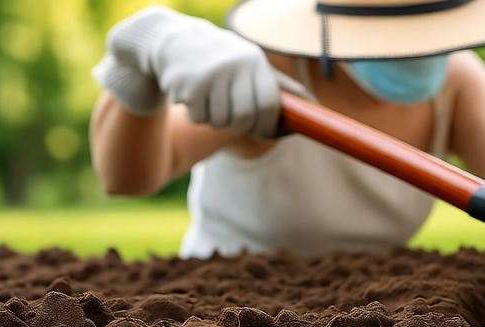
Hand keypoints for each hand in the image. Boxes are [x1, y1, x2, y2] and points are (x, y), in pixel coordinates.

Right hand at [93, 6, 299, 136]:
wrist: (169, 38)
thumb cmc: (220, 59)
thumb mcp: (250, 64)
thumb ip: (279, 86)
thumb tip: (315, 105)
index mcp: (254, 60)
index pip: (270, 104)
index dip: (267, 124)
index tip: (261, 130)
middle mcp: (234, 64)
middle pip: (246, 117)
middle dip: (240, 126)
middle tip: (232, 120)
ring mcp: (210, 73)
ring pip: (222, 121)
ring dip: (216, 120)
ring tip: (209, 99)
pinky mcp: (187, 83)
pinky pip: (200, 117)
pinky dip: (197, 115)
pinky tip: (192, 95)